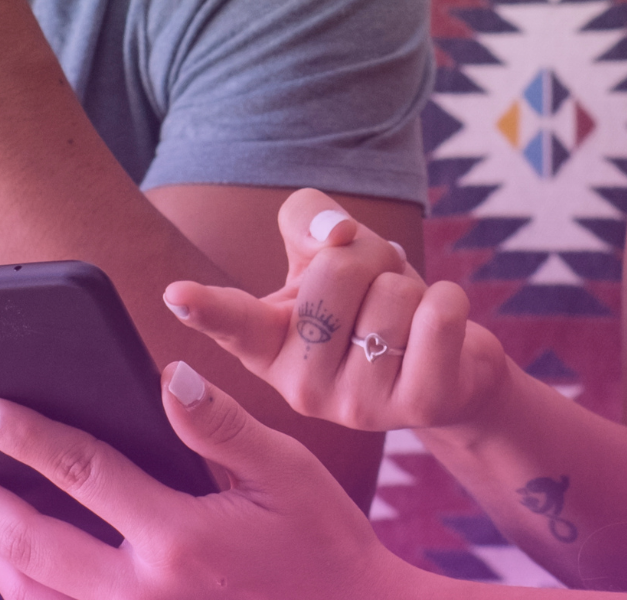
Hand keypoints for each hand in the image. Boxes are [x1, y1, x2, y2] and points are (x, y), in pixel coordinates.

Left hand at [0, 361, 417, 599]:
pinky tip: (34, 570)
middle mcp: (143, 594)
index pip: (78, 471)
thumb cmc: (325, 546)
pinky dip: (35, 597)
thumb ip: (219, 425)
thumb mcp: (287, 472)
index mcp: (177, 539)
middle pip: (29, 546)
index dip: (23, 436)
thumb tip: (164, 377)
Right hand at [163, 189, 511, 432]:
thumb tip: (334, 234)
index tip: (177, 295)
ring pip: (392, 292)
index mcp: (267, 345)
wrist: (444, 370)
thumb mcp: (326, 257)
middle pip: (337, 271)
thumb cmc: (371, 305)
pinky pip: (438, 315)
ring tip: (404, 318)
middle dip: (370, 258)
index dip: (205, 306)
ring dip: (410, 285)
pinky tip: (438, 326)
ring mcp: (357, 405)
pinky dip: (448, 299)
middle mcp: (300, 385)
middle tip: (375, 290)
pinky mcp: (417, 406)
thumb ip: (308, 220)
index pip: (232, 321)